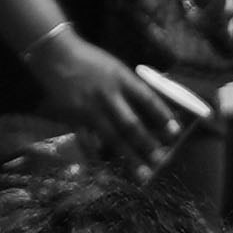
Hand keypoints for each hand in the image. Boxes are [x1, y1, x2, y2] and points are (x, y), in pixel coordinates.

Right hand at [21, 29, 209, 171]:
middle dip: (147, 143)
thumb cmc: (91, 62)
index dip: (162, 115)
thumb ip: (132, 88)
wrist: (56, 56)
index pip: (146, 98)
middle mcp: (107, 95)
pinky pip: (87, 143)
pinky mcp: (74, 119)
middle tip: (161, 161)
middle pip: (130, 123)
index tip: (175, 132)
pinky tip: (105, 175)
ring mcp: (89, 109)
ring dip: (129, 157)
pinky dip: (96, 160)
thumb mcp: (116, 68)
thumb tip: (154, 111)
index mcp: (121, 79)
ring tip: (142, 175)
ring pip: (112, 137)